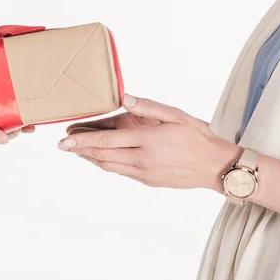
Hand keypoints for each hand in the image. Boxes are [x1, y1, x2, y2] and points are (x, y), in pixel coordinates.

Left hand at [58, 94, 240, 190]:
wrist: (217, 167)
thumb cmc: (199, 137)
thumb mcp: (176, 115)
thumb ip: (148, 106)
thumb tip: (123, 98)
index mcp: (147, 141)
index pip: (106, 141)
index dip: (83, 141)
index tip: (64, 139)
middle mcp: (142, 160)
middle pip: (102, 156)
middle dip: (80, 150)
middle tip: (62, 145)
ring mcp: (144, 173)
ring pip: (109, 166)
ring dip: (91, 158)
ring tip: (77, 150)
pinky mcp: (148, 181)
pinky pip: (121, 172)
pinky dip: (107, 164)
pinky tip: (101, 158)